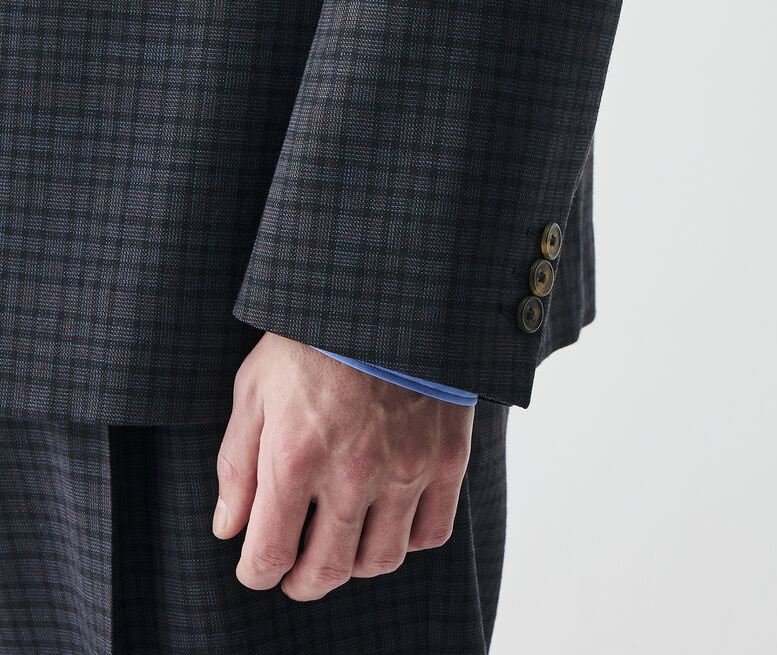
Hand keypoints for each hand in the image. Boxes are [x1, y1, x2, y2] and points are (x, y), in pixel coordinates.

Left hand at [212, 331, 474, 600]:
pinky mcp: (445, 459)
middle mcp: (352, 474)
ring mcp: (404, 469)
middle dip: (302, 581)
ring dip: (354, 563)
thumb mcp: (255, 389)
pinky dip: (407, 538)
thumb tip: (228, 528)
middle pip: (326, 571)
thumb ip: (237, 465)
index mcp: (295, 458)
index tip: (257, 566)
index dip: (257, 573)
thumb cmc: (312, 338)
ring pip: (380, 560)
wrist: (386, 297)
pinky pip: (431, 531)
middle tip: (297, 572)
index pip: (270, 556)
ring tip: (343, 542)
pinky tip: (389, 518)